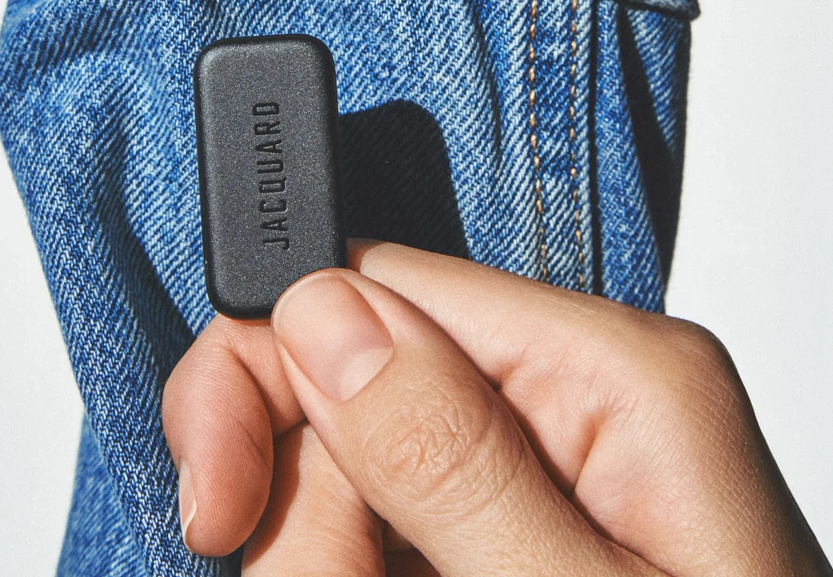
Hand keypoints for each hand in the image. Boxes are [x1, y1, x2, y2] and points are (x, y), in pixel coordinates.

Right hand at [162, 244, 832, 575]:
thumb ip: (451, 458)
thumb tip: (324, 311)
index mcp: (615, 374)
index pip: (380, 284)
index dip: (270, 376)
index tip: (218, 512)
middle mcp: (583, 402)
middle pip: (356, 391)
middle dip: (313, 518)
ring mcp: (553, 479)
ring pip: (358, 480)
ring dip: (335, 564)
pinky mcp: (523, 543)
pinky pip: (396, 535)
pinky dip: (366, 573)